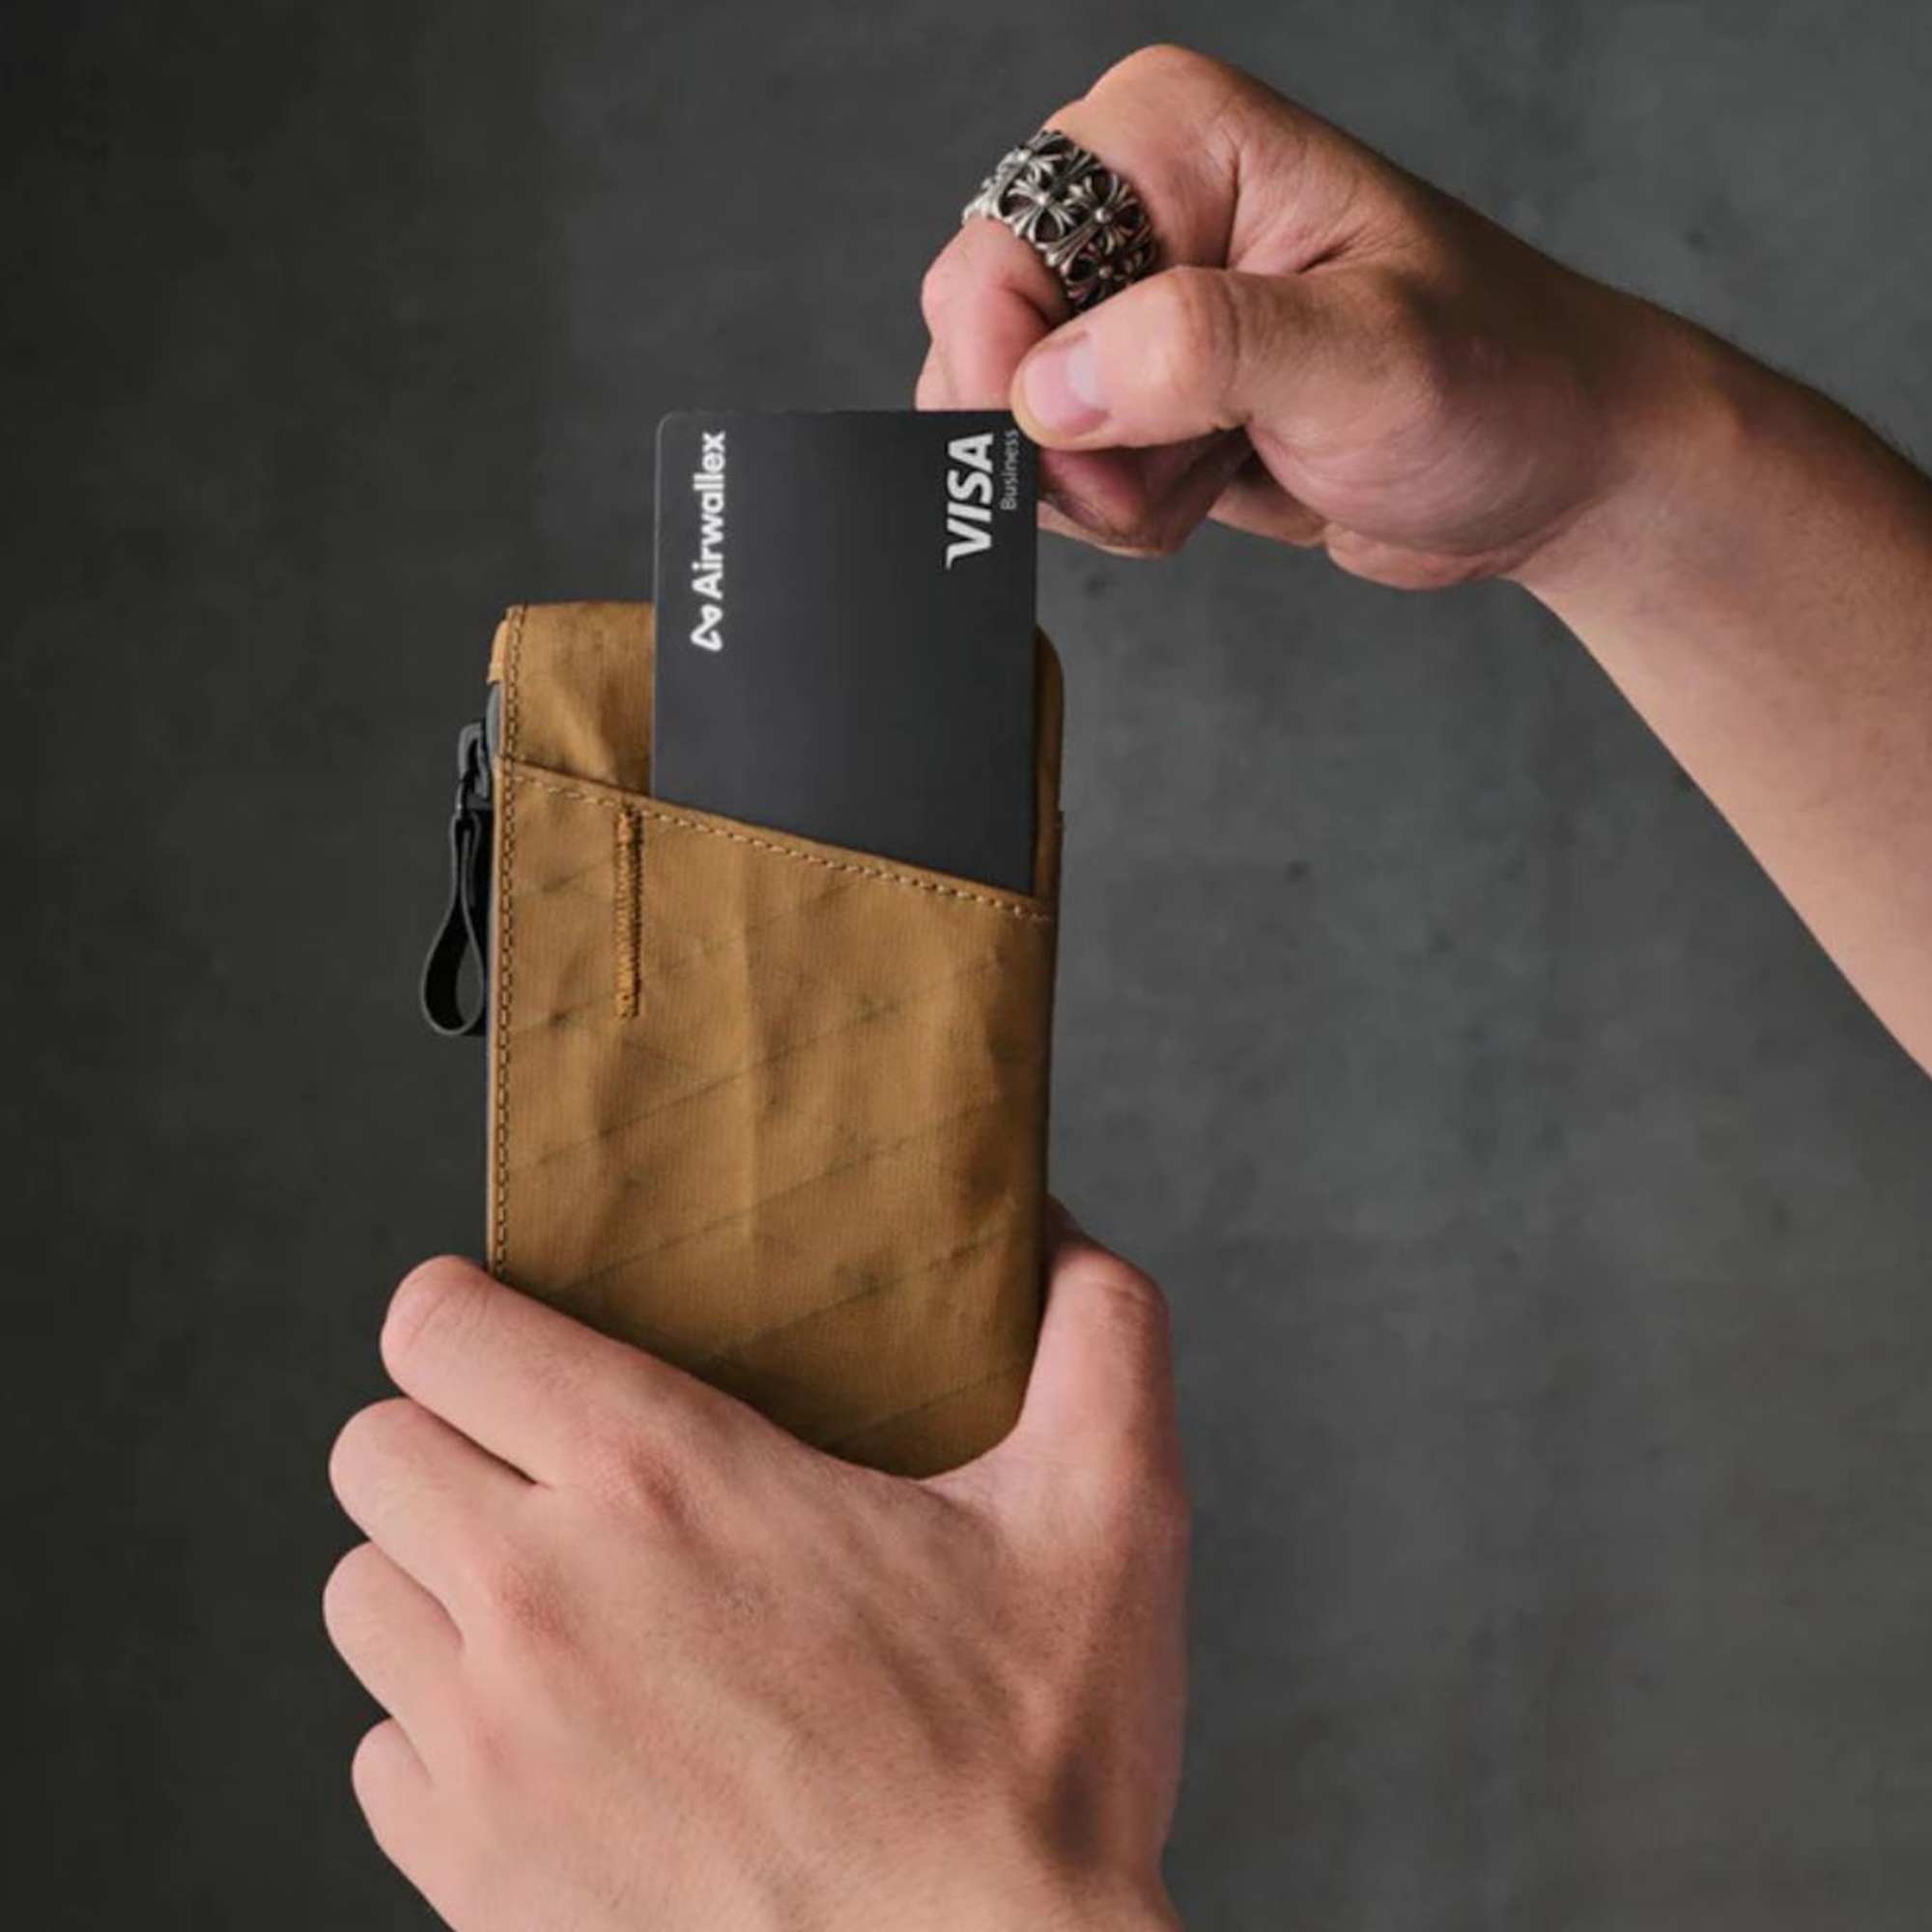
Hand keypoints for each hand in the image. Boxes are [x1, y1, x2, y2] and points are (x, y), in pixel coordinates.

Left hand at [325, 1211, 1187, 1931]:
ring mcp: (489, 1754)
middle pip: (372, 1450)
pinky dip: (446, 1730)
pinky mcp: (472, 1884)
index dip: (468, 1309)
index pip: (437, 1328)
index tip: (523, 1331)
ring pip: (363, 1598)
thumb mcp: (1110, 1515)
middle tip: (551, 1463)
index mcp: (662, 1479)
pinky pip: (385, 1755)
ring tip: (551, 1594)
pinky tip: (559, 1735)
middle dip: (447, 1433)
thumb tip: (1053, 1226)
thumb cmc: (1037, 1767)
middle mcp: (539, 1602)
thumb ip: (1100, 1332)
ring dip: (437, 1577)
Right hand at [919, 42, 1691, 585]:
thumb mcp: (1365, 361)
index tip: (1092, 451)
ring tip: (1220, 464)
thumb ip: (1198, 355)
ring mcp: (1126, 304)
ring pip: (1007, 419)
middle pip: (983, 336)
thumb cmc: (1498, 382)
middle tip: (1185, 462)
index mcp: (1171, 136)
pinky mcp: (1135, 392)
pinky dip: (1120, 508)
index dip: (1015, 372)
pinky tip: (1213, 481)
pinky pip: (1052, 469)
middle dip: (1067, 442)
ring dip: (1103, 485)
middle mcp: (1132, 204)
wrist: (1550, 467)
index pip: (1000, 248)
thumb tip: (1046, 389)